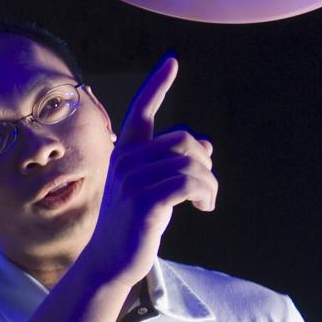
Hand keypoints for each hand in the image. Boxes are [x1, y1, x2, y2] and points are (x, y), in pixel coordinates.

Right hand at [77, 56, 216, 288]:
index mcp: (125, 152)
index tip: (172, 61)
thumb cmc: (134, 224)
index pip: (142, 110)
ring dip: (210, 185)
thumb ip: (172, 164)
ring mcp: (132, 181)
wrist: (111, 260)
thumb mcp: (153, 187)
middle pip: (185, 141)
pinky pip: (189, 183)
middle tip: (207, 191)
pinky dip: (206, 194)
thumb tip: (206, 146)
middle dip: (205, 165)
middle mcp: (126, 160)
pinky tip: (204, 207)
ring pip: (192, 165)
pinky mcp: (145, 202)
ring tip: (207, 202)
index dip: (157, 84)